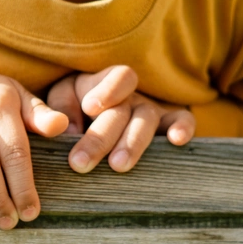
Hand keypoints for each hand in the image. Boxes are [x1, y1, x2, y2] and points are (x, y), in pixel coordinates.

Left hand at [45, 65, 194, 174]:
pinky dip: (183, 128)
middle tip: (80, 162)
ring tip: (117, 165)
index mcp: (105, 84)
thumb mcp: (62, 100)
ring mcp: (151, 111)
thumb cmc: (74, 108)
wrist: (94, 118)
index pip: (116, 77)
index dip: (107, 90)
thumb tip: (66, 131)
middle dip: (101, 136)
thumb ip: (59, 109)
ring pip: (148, 120)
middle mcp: (131, 96)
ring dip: (133, 143)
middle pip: (123, 110)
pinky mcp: (168, 126)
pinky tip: (177, 141)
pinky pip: (183, 121)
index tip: (89, 107)